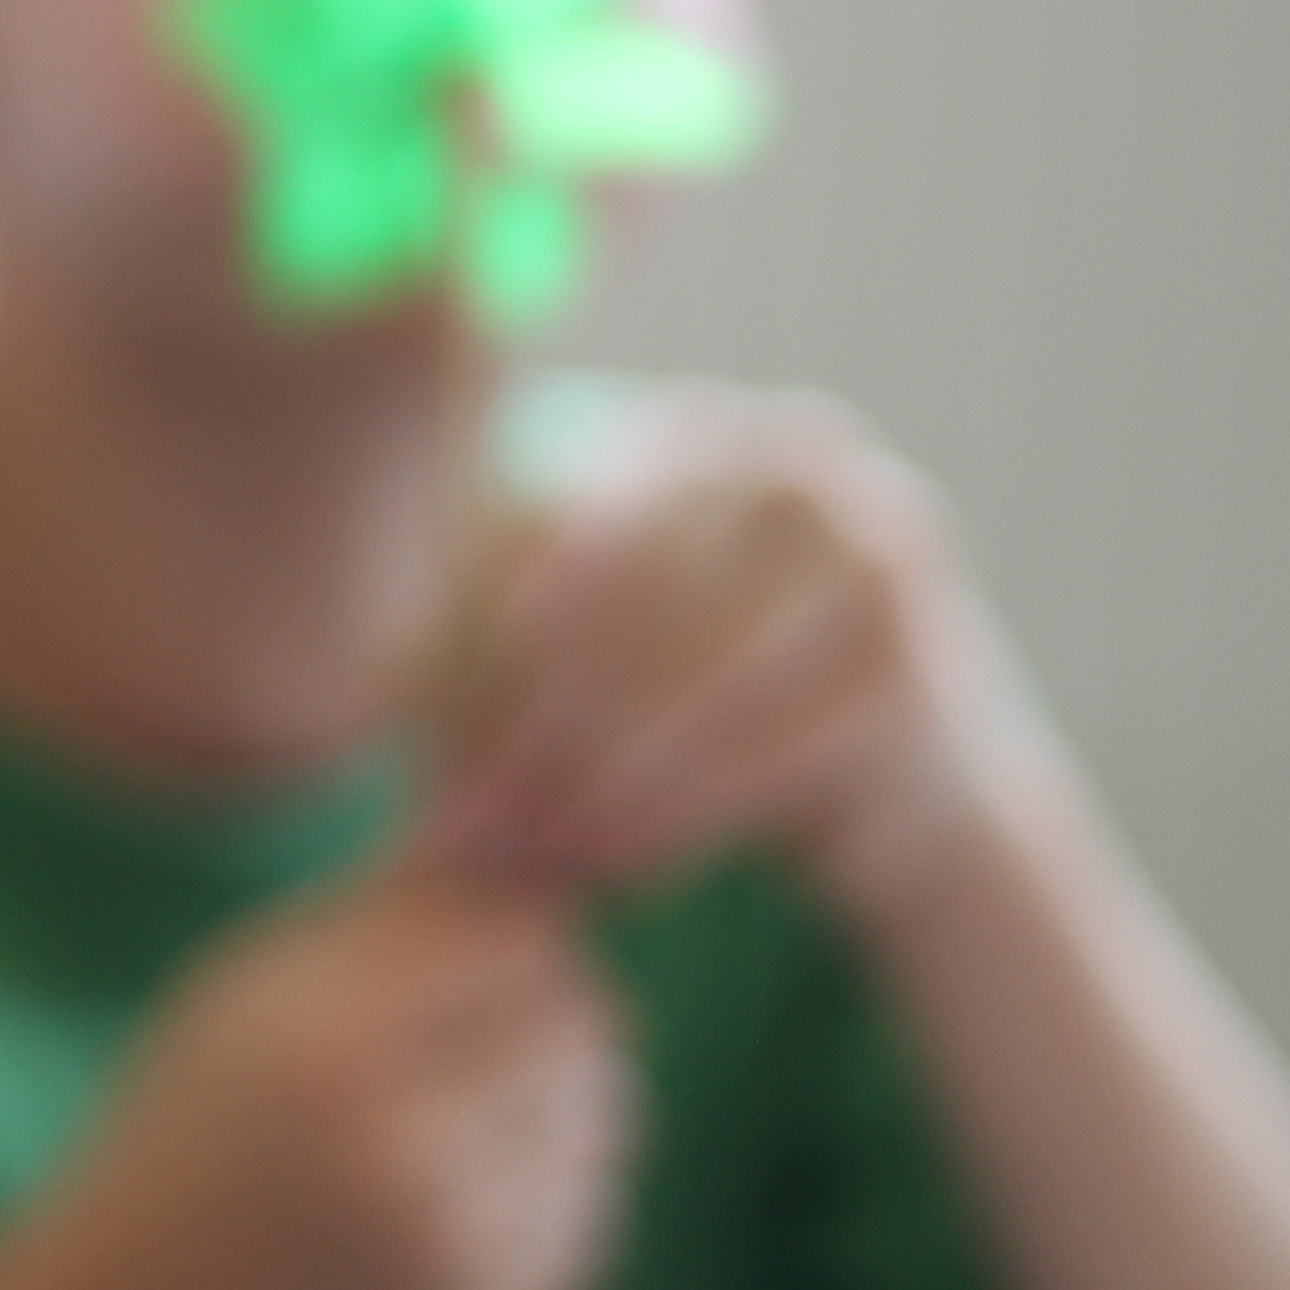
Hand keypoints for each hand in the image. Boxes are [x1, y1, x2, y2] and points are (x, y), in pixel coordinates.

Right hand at [18, 866, 636, 1289]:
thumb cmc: (194, 1120)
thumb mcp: (252, 985)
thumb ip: (390, 909)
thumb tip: (529, 825)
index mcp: (322, 1046)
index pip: (518, 933)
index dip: (504, 925)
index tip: (461, 943)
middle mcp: (400, 1151)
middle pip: (578, 1017)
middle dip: (540, 1004)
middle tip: (458, 1027)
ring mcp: (462, 1250)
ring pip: (605, 1109)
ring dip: (551, 1095)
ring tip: (446, 1114)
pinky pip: (595, 1202)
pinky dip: (544, 1185)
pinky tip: (449, 1198)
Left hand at [427, 386, 1076, 930]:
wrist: (883, 760)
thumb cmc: (680, 687)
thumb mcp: (579, 646)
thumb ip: (480, 642)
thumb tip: (372, 689)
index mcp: (689, 426)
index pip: (557, 515)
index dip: (475, 629)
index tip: (401, 722)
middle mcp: (797, 460)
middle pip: (632, 598)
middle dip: (537, 719)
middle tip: (461, 814)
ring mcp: (877, 553)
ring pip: (700, 680)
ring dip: (602, 779)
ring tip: (528, 847)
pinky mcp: (917, 663)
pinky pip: (773, 750)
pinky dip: (684, 813)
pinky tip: (619, 863)